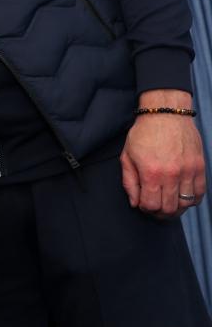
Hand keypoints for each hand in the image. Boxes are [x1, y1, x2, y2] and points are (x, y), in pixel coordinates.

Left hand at [121, 90, 205, 216]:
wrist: (166, 114)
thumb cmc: (144, 134)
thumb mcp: (127, 156)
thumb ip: (129, 182)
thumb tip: (134, 203)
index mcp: (151, 173)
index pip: (151, 205)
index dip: (145, 209)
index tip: (143, 204)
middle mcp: (172, 174)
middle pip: (169, 208)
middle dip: (159, 212)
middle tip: (155, 207)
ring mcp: (188, 171)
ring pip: (185, 203)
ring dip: (176, 208)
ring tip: (168, 202)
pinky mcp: (200, 167)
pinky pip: (200, 193)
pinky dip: (192, 199)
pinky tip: (182, 196)